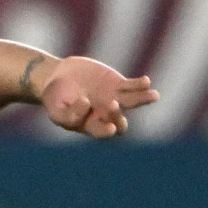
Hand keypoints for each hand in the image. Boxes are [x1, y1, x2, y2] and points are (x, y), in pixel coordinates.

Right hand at [35, 56, 158, 137]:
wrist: (58, 77)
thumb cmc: (53, 97)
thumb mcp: (54, 108)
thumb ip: (67, 114)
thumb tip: (86, 105)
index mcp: (90, 125)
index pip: (101, 131)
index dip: (106, 131)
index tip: (109, 128)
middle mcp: (105, 115)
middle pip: (120, 121)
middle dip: (118, 114)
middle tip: (111, 103)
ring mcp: (114, 99)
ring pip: (133, 103)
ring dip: (143, 100)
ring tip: (153, 96)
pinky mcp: (118, 85)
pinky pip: (133, 87)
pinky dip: (140, 85)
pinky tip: (146, 81)